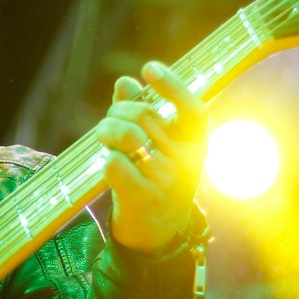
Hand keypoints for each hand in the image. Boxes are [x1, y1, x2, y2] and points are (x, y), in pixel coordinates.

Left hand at [94, 62, 207, 254]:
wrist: (159, 232)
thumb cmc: (157, 177)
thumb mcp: (161, 145)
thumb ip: (144, 111)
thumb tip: (126, 82)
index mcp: (195, 143)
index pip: (192, 109)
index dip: (172, 85)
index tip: (149, 67)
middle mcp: (186, 161)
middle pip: (144, 115)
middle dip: (118, 111)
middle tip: (109, 120)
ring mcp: (165, 181)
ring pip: (127, 136)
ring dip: (107, 130)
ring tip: (103, 136)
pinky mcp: (141, 198)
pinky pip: (114, 163)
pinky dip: (105, 158)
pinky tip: (109, 164)